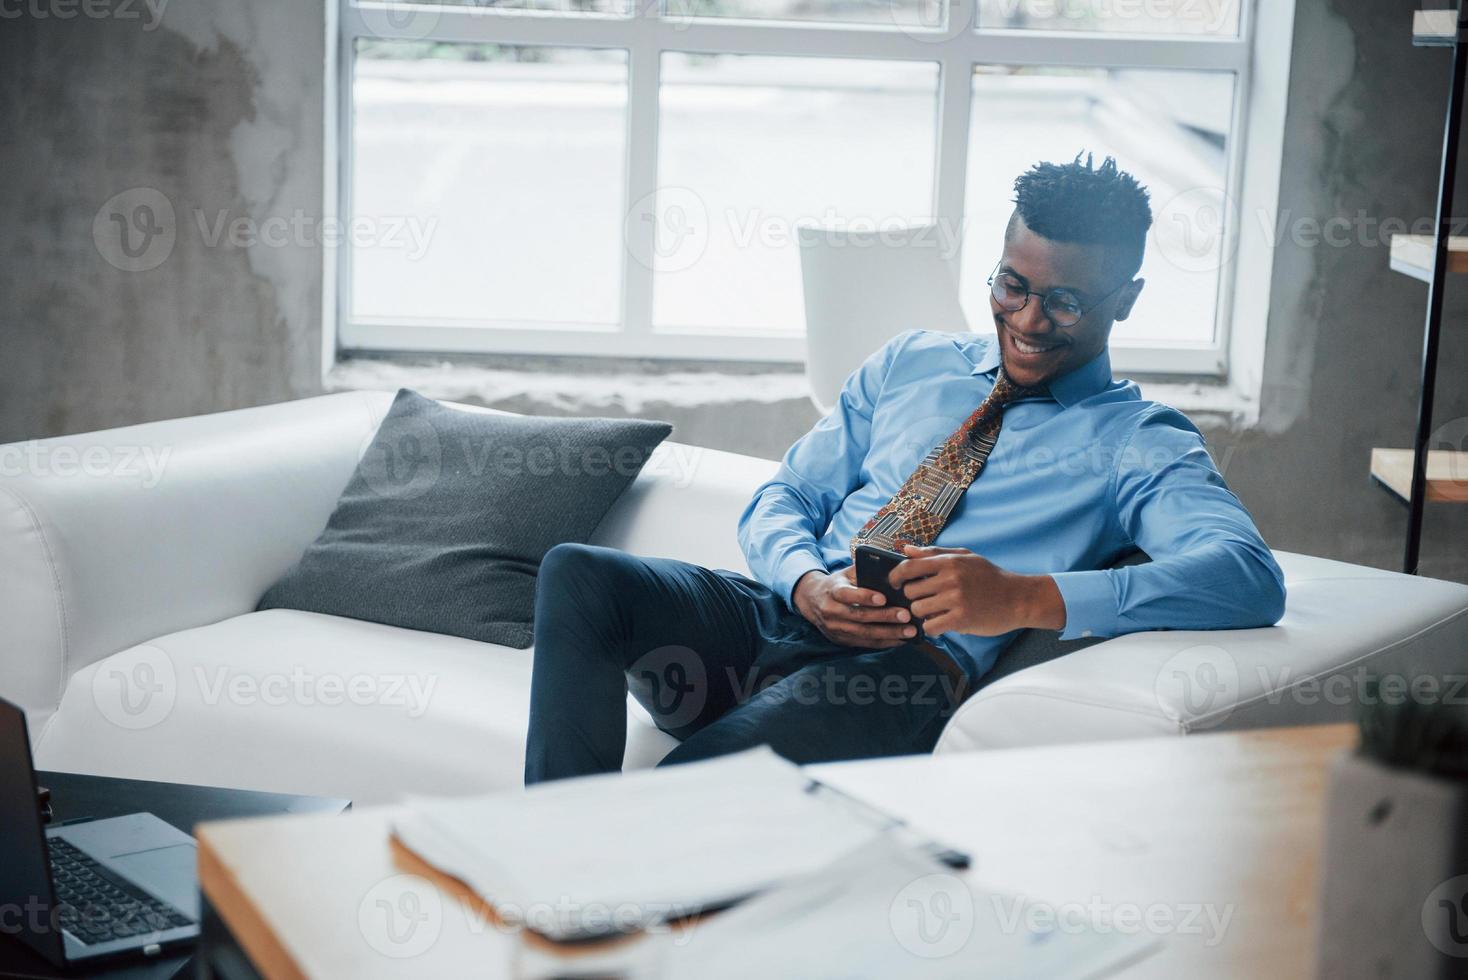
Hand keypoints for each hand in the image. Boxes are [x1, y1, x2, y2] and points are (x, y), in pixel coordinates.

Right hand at [792, 567, 918, 648]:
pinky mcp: (841, 640)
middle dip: (885, 617)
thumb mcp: (845, 573)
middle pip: (860, 616)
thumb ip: (863, 570)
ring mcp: (836, 628)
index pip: (847, 594)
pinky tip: (901, 640)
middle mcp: (831, 612)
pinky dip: (885, 642)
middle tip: (906, 615)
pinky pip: (866, 644)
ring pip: (865, 633)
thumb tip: (889, 569)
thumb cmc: (837, 584)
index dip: (865, 596)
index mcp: (832, 591)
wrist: (812, 601)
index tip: (884, 597)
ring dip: (889, 633)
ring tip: (910, 631)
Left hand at [888, 545, 1065, 636]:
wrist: (1018, 598)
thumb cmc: (990, 576)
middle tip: (927, 599)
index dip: (895, 576)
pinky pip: (930, 627)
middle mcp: (950, 579)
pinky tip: (942, 623)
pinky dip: (932, 627)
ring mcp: (955, 600)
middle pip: (910, 591)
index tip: (894, 583)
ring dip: (923, 613)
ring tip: (936, 611)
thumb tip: (906, 550)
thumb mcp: (966, 557)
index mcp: (949, 562)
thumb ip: (934, 553)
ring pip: (917, 610)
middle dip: (914, 597)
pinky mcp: (961, 620)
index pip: (908, 567)